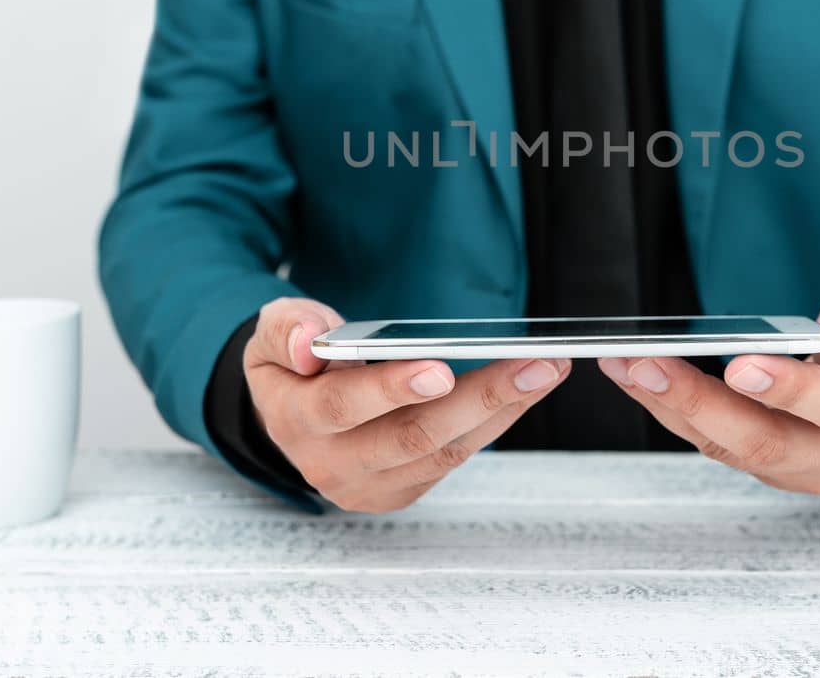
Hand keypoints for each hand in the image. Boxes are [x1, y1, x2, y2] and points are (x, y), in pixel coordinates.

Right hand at [244, 298, 569, 511]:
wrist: (291, 410)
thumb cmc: (292, 361)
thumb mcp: (273, 331)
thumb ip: (286, 328)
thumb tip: (308, 344)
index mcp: (293, 419)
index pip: (341, 406)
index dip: (392, 389)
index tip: (442, 369)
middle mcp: (330, 463)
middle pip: (411, 437)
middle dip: (479, 398)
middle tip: (532, 365)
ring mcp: (368, 484)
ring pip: (443, 452)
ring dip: (503, 409)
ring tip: (546, 370)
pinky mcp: (400, 490)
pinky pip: (454, 459)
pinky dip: (494, 423)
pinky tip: (525, 390)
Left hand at [598, 282, 819, 493]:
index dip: (790, 390)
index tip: (741, 365)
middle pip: (767, 442)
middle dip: (700, 403)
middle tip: (649, 364)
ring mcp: (799, 466)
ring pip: (729, 446)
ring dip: (670, 405)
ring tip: (624, 364)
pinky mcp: (765, 465)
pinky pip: (713, 442)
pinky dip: (671, 408)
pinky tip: (637, 376)